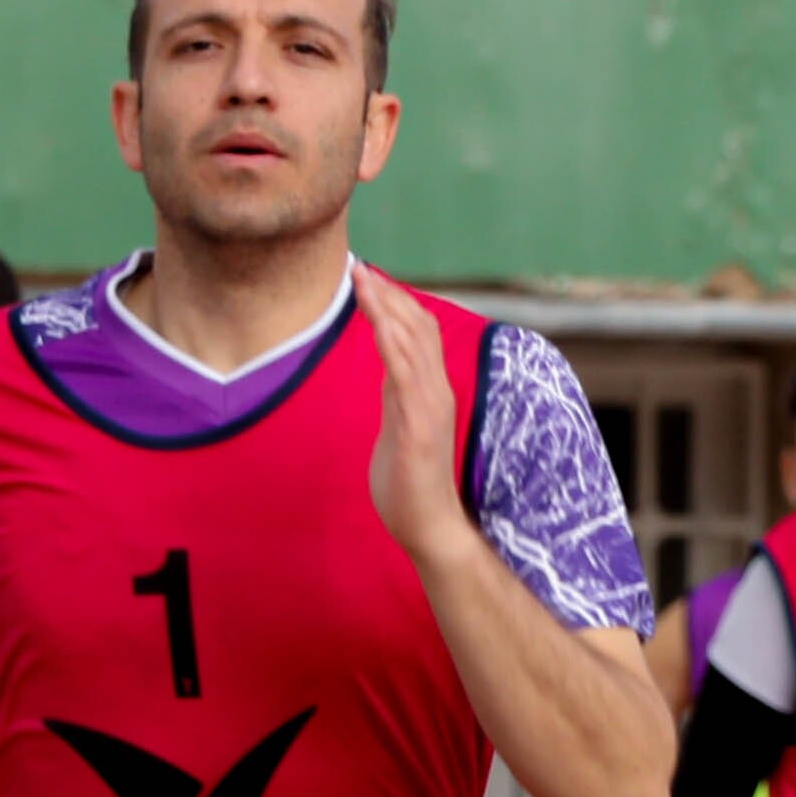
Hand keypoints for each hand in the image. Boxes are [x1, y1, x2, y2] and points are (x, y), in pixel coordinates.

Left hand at [356, 266, 472, 565]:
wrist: (432, 531)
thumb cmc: (413, 486)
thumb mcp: (400, 429)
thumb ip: (397, 397)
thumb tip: (388, 369)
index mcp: (430, 392)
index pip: (419, 333)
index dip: (395, 302)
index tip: (367, 276)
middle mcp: (436, 391)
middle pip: (418, 326)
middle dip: (387, 294)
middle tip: (359, 266)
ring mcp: (431, 408)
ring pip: (413, 342)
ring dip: (387, 308)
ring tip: (363, 278)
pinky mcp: (421, 428)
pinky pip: (407, 376)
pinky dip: (392, 343)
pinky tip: (377, 320)